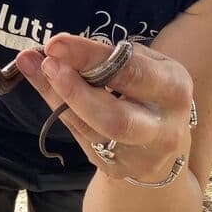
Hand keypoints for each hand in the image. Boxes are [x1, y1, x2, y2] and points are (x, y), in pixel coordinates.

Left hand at [17, 33, 193, 181]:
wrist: (163, 135)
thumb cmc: (148, 86)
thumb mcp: (141, 62)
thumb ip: (105, 55)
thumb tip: (57, 47)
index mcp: (174, 89)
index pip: (131, 72)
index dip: (90, 57)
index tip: (56, 43)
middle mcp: (164, 129)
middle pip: (116, 117)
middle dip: (76, 90)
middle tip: (47, 64)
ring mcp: (140, 156)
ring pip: (93, 131)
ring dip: (58, 97)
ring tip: (36, 68)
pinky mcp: (117, 169)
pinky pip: (82, 137)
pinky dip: (59, 110)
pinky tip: (44, 87)